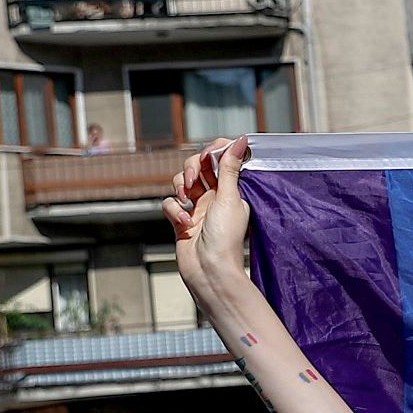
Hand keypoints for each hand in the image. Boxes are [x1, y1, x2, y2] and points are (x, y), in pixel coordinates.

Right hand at [164, 136, 253, 309]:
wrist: (210, 271)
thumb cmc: (225, 239)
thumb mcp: (230, 198)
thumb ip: (231, 168)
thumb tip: (242, 140)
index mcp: (231, 189)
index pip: (221, 158)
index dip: (212, 152)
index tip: (209, 155)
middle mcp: (214, 196)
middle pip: (197, 165)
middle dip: (192, 167)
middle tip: (194, 181)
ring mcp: (197, 208)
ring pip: (180, 181)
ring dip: (180, 186)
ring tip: (187, 200)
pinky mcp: (181, 220)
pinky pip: (170, 203)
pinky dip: (174, 210)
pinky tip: (184, 224)